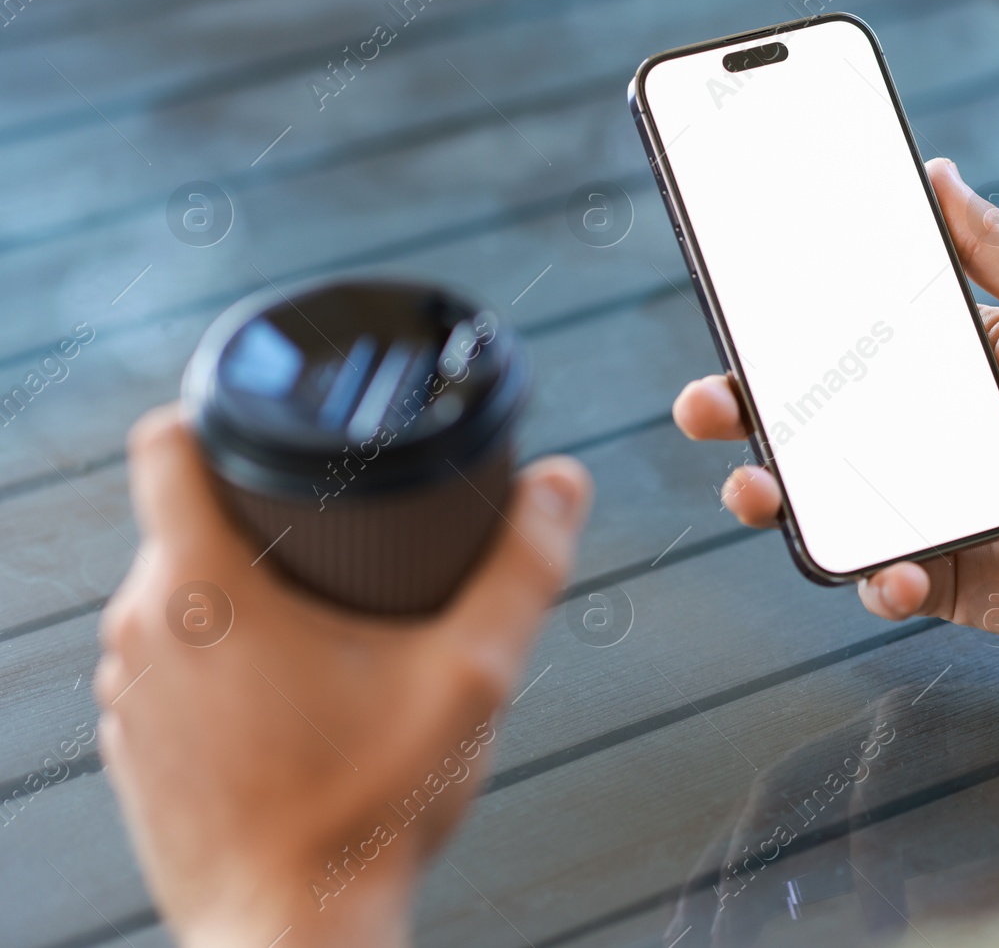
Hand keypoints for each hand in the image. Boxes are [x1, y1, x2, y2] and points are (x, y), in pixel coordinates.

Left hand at [95, 405, 591, 946]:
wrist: (294, 932)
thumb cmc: (366, 811)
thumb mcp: (470, 676)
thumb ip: (522, 568)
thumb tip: (560, 483)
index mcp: (204, 588)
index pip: (163, 444)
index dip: (211, 414)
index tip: (262, 427)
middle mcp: (142, 631)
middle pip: (185, 521)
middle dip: (259, 524)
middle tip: (341, 560)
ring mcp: (126, 694)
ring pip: (176, 596)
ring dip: (237, 597)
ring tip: (321, 634)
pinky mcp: (131, 745)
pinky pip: (167, 666)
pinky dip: (215, 666)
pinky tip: (285, 703)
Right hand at [675, 157, 998, 642]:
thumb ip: (994, 245)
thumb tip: (936, 171)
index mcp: (924, 376)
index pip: (824, 351)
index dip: (764, 338)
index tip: (723, 311)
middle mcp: (904, 443)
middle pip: (793, 430)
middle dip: (731, 417)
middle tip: (702, 406)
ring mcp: (914, 512)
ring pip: (813, 511)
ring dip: (770, 502)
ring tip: (758, 491)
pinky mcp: (937, 578)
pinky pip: (881, 583)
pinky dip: (878, 580)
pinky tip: (898, 570)